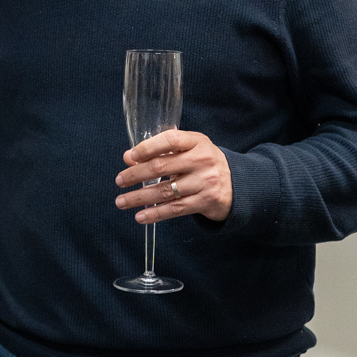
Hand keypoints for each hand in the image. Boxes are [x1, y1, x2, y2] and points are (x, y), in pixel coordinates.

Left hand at [116, 130, 231, 224]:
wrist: (236, 185)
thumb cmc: (204, 164)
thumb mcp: (189, 150)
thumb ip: (162, 152)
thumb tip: (128, 157)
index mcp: (197, 142)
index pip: (170, 140)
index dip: (148, 147)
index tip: (130, 156)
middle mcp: (202, 160)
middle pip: (162, 166)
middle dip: (136, 174)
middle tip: (119, 180)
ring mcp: (205, 182)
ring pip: (165, 190)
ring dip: (139, 197)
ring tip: (121, 201)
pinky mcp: (205, 201)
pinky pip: (175, 209)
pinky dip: (155, 214)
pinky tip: (140, 217)